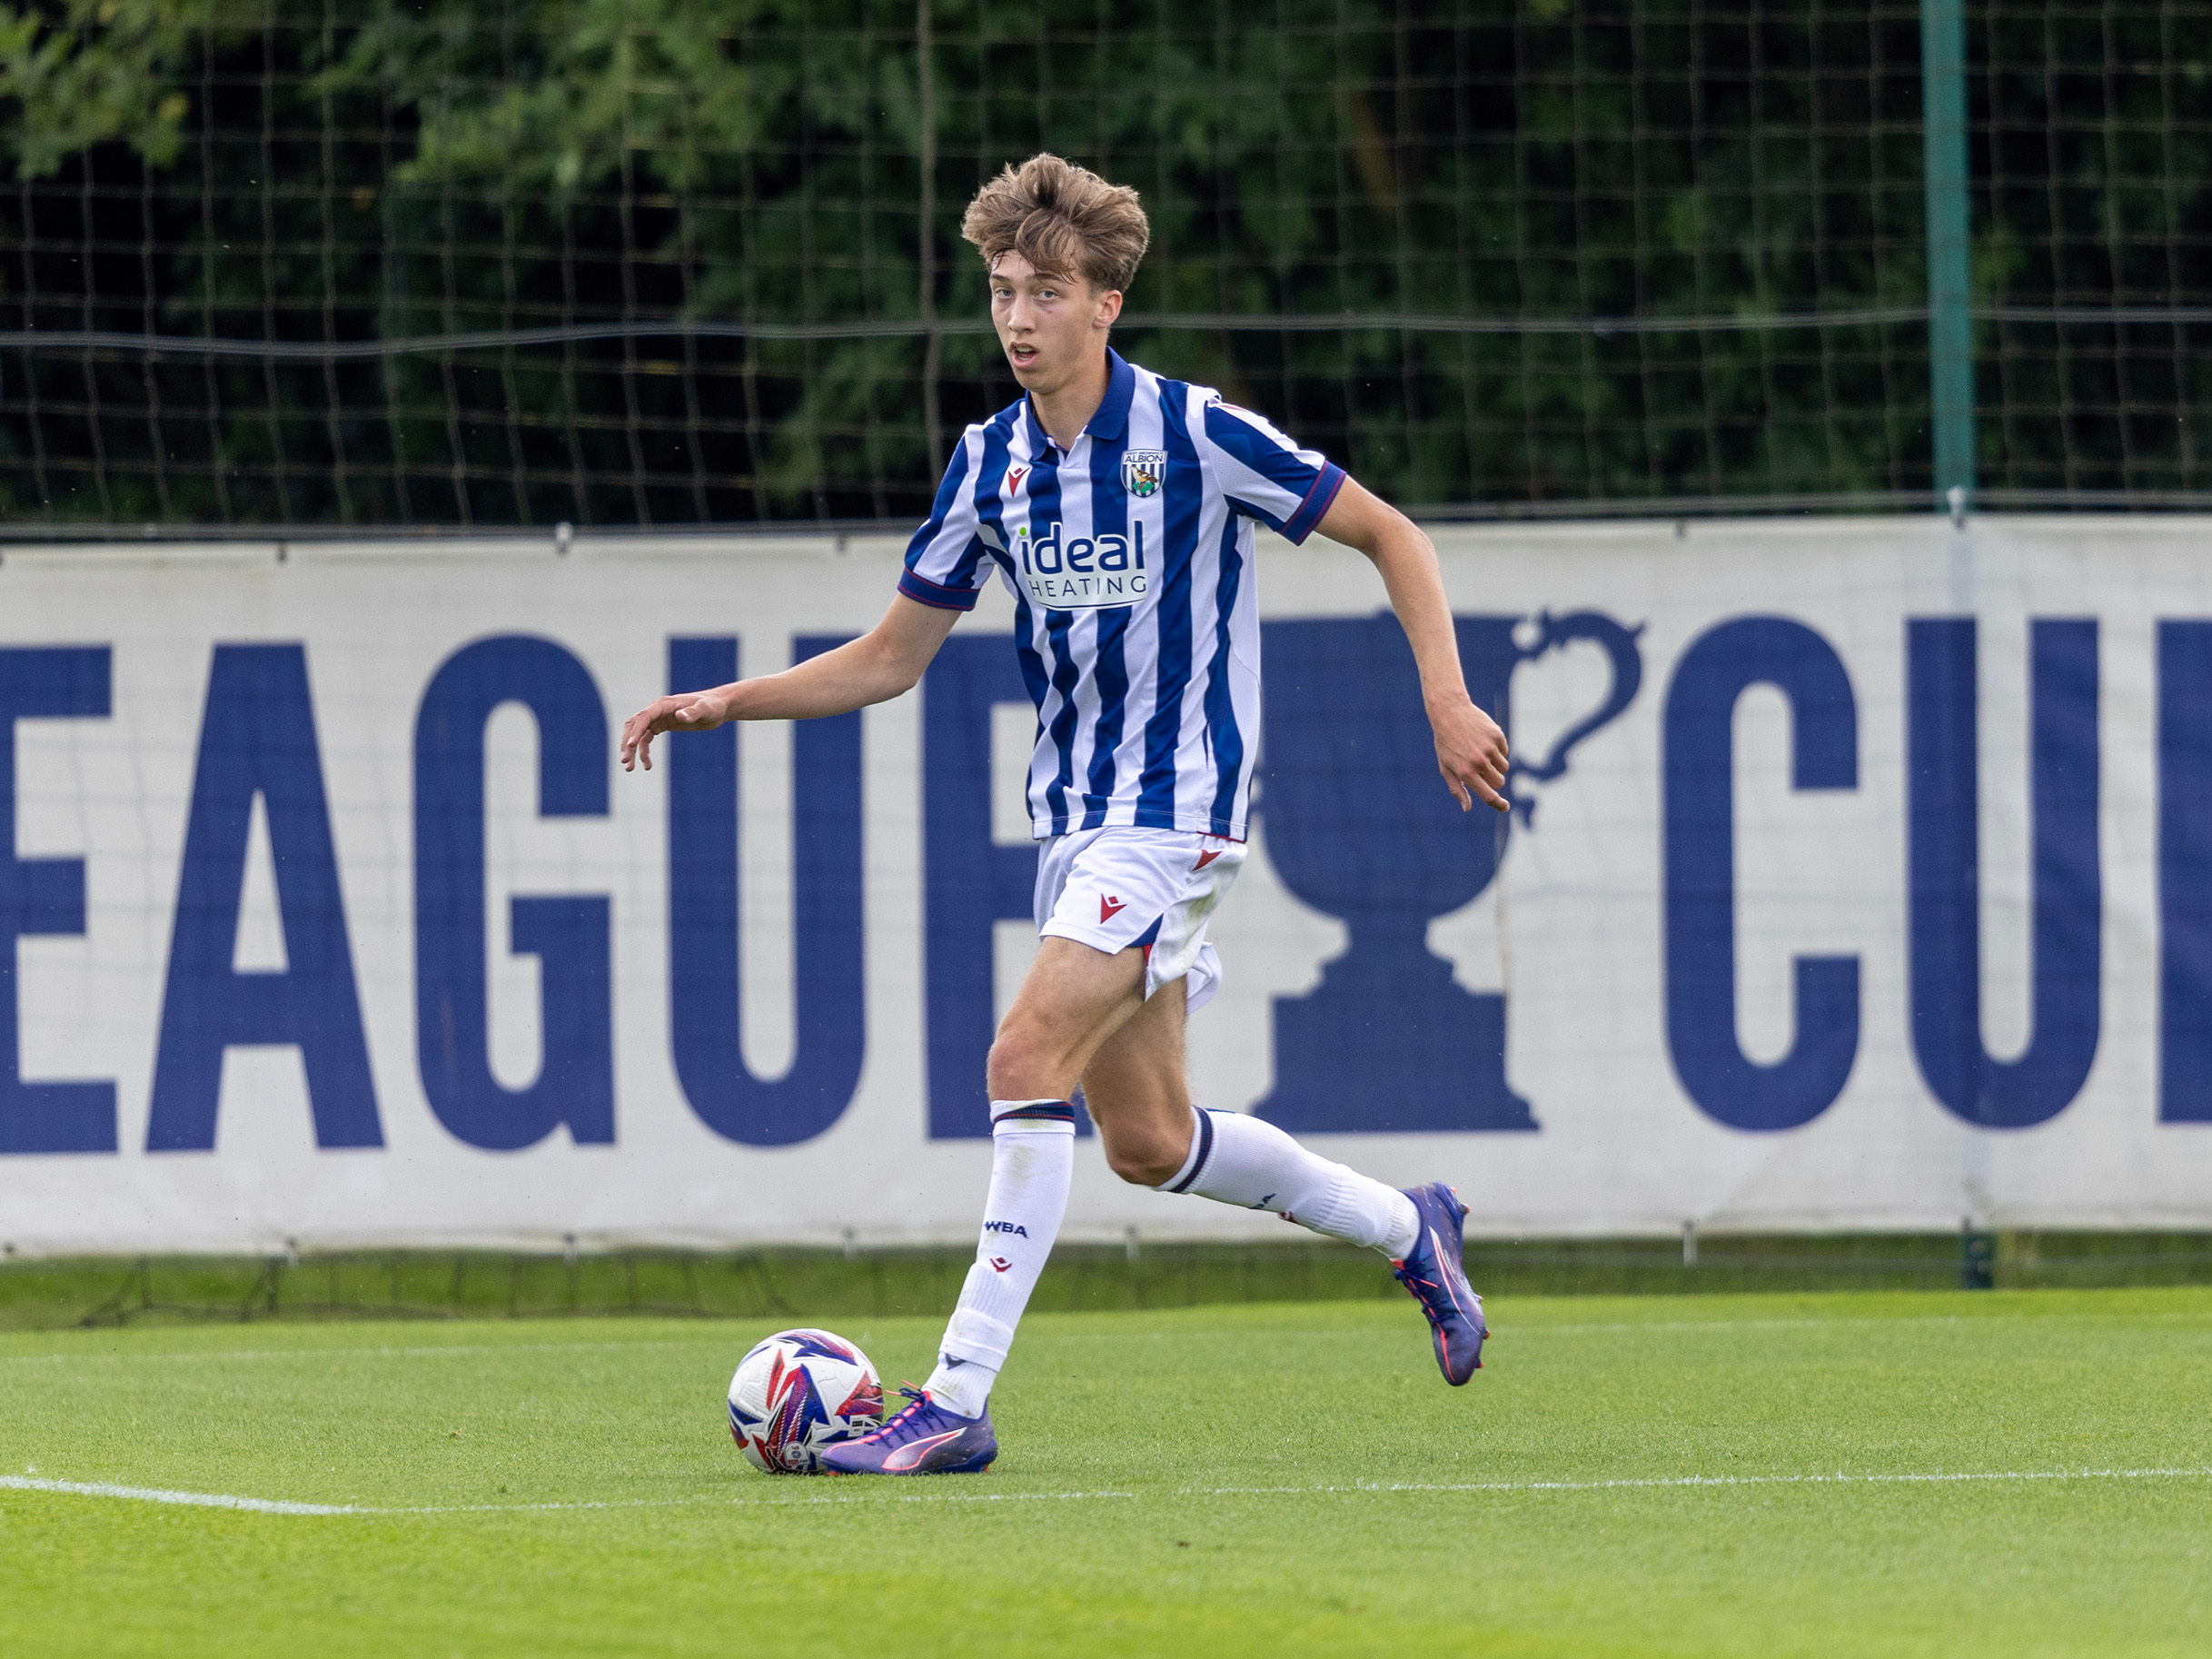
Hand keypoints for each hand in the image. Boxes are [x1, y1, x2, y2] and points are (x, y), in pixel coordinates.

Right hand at [619, 686, 731, 771]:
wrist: (716, 707)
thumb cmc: (711, 706)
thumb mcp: (705, 710)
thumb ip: (693, 712)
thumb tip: (680, 716)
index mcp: (664, 704)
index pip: (644, 717)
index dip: (636, 730)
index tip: (631, 745)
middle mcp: (657, 710)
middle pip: (634, 726)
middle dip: (627, 743)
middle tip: (625, 762)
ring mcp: (657, 718)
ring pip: (637, 735)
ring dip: (632, 751)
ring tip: (630, 768)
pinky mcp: (661, 726)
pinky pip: (646, 740)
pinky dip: (643, 752)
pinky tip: (647, 766)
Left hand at [1430, 693, 1509, 812]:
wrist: (1450, 712)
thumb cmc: (1446, 743)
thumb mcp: (1446, 767)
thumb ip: (1457, 789)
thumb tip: (1467, 808)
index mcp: (1466, 773)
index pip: (1488, 795)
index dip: (1499, 804)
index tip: (1505, 807)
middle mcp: (1479, 762)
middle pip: (1499, 782)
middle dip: (1493, 780)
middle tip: (1480, 768)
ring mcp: (1489, 748)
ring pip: (1504, 768)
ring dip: (1495, 764)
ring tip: (1479, 752)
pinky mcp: (1497, 736)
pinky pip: (1505, 751)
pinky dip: (1497, 749)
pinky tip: (1482, 740)